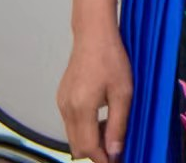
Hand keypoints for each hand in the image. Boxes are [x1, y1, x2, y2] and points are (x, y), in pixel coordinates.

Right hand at [58, 19, 131, 162]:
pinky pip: (71, 122)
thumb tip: (115, 151)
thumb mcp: (123, 92)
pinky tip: (102, 117)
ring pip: (73, 135)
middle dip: (96, 151)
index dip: (101, 158)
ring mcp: (61, 103)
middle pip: (76, 145)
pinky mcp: (62, 98)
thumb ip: (118, 124)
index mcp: (81, 108)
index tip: (117, 160)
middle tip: (117, 147)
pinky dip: (85, 127)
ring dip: (90, 139)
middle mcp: (66, 109)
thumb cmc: (112, 59)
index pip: (87, 147)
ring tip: (112, 130)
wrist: (93, 35)